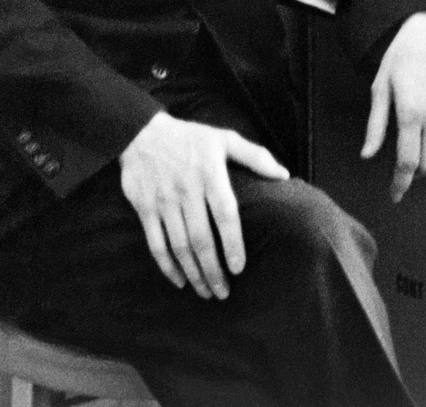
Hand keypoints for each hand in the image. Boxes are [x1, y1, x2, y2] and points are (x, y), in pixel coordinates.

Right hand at [118, 111, 289, 299]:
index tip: (239, 268)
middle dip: (213, 270)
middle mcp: (186, 189)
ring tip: (207, 292)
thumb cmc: (190, 138)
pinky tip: (180, 281)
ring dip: (194, 273)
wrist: (141, 133)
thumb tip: (284, 175)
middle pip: (201, 238)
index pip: (224, 213)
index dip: (233, 242)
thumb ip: (255, 156)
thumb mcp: (224, 139)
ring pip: (180, 246)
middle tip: (224, 293)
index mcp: (209, 173)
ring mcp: (163, 201)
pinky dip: (167, 267)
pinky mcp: (145, 209)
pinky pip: (156, 244)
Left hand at [360, 12, 425, 202]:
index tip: (394, 195)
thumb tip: (368, 154)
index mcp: (410, 113)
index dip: (400, 184)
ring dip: (425, 160)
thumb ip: (375, 125)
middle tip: (398, 171)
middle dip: (411, 173)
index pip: (407, 163)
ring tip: (411, 149)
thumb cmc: (401, 56)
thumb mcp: (380, 87)